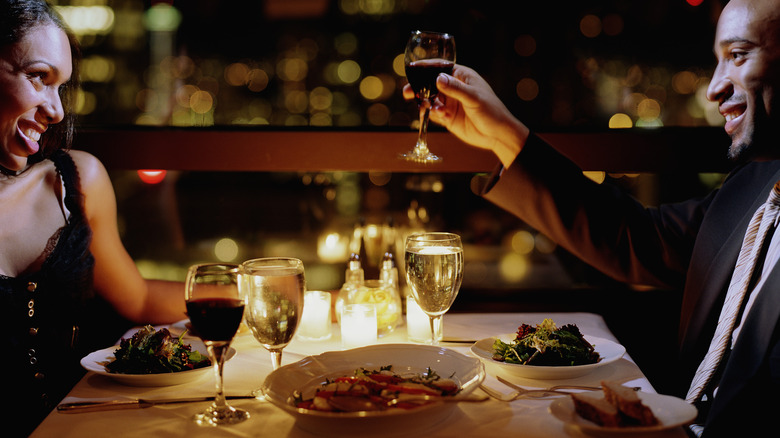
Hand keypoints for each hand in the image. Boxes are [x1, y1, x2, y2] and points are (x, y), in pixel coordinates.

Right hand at [403, 65, 528, 167]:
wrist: (497, 135)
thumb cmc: (492, 111)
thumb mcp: (474, 98)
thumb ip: (455, 89)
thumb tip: (437, 79)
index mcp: (461, 76)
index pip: (440, 67)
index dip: (425, 67)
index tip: (412, 69)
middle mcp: (453, 88)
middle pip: (429, 84)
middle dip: (418, 88)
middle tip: (408, 92)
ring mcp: (449, 102)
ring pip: (429, 99)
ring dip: (426, 103)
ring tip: (432, 109)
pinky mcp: (447, 117)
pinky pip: (433, 113)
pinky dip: (433, 114)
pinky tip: (442, 116)